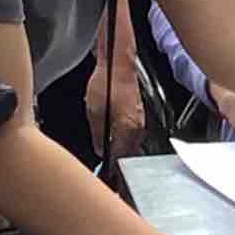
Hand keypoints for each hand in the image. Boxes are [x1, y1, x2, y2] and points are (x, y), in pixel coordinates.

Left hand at [86, 30, 147, 157]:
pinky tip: (112, 131)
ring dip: (120, 145)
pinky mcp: (139, 112)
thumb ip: (98, 135)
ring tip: (106, 146)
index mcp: (127, 130)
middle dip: (117, 156)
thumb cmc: (107, 83)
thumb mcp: (94, 112)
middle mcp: (138, 127)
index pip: (121, 157)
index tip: (105, 169)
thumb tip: (100, 149)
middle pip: (129, 151)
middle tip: (104, 159)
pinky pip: (132, 131)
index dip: (112, 165)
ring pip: (131, 141)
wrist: (118, 64)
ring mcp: (140, 119)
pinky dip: (122, 134)